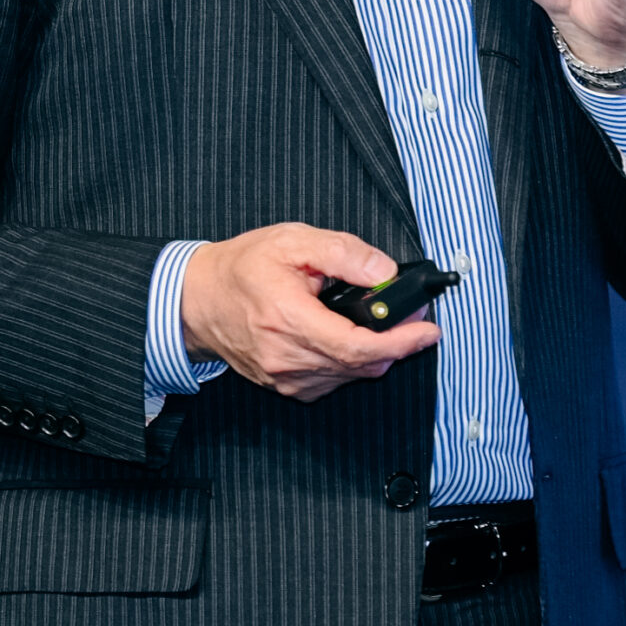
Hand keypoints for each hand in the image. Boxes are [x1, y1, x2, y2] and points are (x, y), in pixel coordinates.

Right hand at [179, 224, 438, 400]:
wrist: (198, 299)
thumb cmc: (242, 268)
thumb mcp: (293, 241)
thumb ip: (343, 252)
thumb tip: (383, 270)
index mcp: (288, 319)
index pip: (356, 346)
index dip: (400, 342)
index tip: (427, 330)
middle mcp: (285, 357)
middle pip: (360, 365)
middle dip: (397, 343)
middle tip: (414, 316)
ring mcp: (284, 377)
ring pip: (349, 376)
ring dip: (376, 353)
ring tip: (385, 322)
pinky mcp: (284, 385)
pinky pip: (332, 381)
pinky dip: (352, 362)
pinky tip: (353, 337)